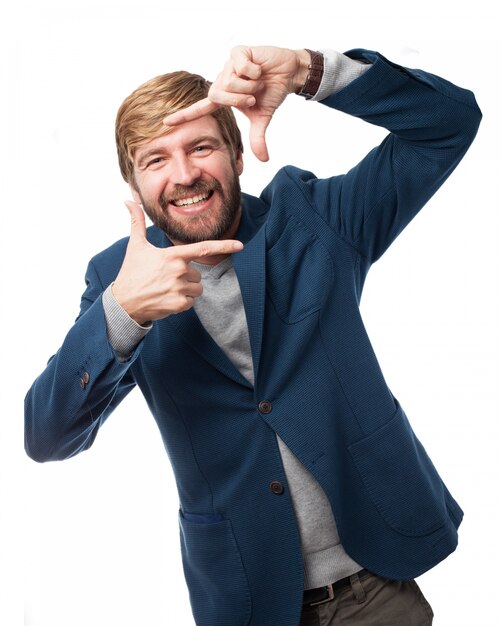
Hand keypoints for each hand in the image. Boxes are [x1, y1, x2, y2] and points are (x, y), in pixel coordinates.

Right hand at [112, 201, 243, 324]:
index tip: (240, 245)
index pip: (203, 248)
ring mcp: (179, 288)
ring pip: (197, 289)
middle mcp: (178, 271)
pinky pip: (191, 302)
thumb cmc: (131, 272)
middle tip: (166, 278)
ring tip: (166, 288)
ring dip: (186, 290)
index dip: (224, 246)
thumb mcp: (135, 246)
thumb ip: (137, 222)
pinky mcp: (179, 304)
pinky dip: (181, 302)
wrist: (123, 302)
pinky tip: (166, 299)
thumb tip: (128, 201)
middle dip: (186, 277)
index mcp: (172, 255)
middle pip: (198, 274)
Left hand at [163, 46, 309, 161]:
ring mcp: (228, 65)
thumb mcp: (262, 118)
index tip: (166, 122)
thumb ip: (257, 138)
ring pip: (230, 82)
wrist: (288, 74)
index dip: (185, 115)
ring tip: (258, 81)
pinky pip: (241, 67)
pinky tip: (259, 67)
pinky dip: (254, 71)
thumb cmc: (271, 92)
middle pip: (218, 95)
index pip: (201, 108)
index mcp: (225, 97)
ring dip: (249, 86)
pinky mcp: (238, 52)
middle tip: (253, 97)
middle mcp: (223, 80)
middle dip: (239, 100)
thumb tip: (264, 160)